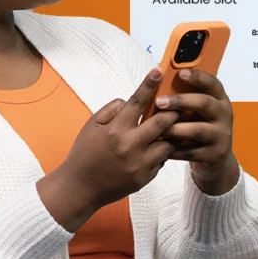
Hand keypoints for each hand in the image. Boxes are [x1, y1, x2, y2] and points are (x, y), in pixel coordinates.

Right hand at [57, 68, 180, 209]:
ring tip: (169, 130)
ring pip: (168, 143)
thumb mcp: (91, 126)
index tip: (159, 71)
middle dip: (172, 112)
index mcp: (115, 130)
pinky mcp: (145, 178)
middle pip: (162, 122)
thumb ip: (111, 110)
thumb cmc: (84, 154)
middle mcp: (129, 146)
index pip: (136, 101)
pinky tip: (154, 150)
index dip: (149, 85)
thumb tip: (130, 101)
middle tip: (177, 106)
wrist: (80, 187)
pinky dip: (161, 153)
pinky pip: (162, 161)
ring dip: (170, 135)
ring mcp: (139, 164)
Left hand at [152, 68, 239, 194]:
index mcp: (219, 99)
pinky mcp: (215, 154)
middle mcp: (224, 114)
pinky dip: (175, 150)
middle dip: (181, 101)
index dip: (197, 77)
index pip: (212, 83)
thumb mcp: (196, 110)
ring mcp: (222, 135)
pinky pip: (192, 151)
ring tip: (158, 129)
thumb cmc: (199, 126)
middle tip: (159, 102)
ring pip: (197, 130)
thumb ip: (183, 99)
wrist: (216, 157)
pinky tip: (161, 148)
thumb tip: (157, 86)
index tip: (180, 72)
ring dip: (175, 129)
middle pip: (204, 103)